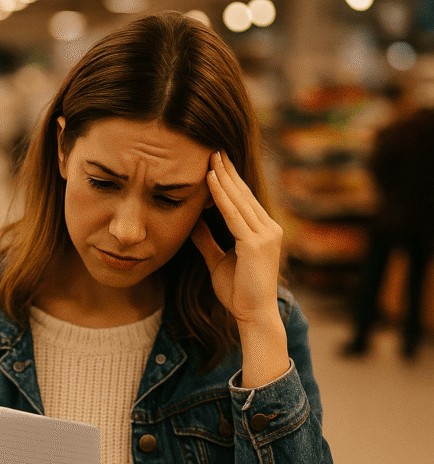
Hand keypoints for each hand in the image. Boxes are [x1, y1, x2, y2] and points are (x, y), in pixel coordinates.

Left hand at [190, 150, 282, 326]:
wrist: (253, 316)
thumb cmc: (239, 293)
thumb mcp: (218, 261)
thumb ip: (208, 240)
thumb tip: (193, 221)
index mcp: (263, 231)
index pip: (243, 200)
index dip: (230, 180)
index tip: (216, 161)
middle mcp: (269, 228)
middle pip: (243, 193)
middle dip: (227, 170)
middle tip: (213, 147)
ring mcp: (265, 235)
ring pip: (239, 199)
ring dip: (223, 176)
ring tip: (211, 155)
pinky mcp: (256, 244)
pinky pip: (234, 214)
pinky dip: (221, 196)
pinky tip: (211, 179)